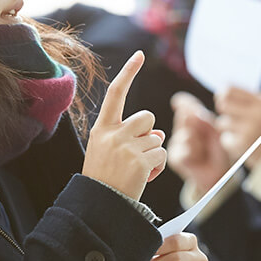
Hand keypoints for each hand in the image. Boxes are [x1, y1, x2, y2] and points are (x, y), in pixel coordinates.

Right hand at [83, 51, 165, 200]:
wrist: (99, 206)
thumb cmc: (104, 178)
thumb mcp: (109, 151)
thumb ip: (130, 136)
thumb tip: (158, 134)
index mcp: (102, 128)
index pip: (115, 94)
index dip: (128, 73)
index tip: (139, 55)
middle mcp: (113, 134)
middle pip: (147, 118)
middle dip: (149, 133)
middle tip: (136, 154)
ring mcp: (126, 147)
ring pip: (157, 138)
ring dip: (153, 153)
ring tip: (137, 169)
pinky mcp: (140, 161)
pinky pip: (161, 155)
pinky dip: (158, 167)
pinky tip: (143, 177)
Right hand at [167, 92, 230, 194]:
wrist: (220, 170)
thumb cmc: (218, 148)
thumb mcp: (213, 128)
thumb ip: (197, 115)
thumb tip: (178, 102)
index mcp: (190, 119)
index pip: (184, 105)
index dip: (187, 105)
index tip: (184, 105)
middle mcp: (180, 130)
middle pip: (186, 118)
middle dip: (199, 127)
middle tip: (206, 137)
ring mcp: (176, 143)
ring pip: (186, 135)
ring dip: (200, 143)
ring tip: (204, 150)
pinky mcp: (175, 157)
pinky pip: (185, 150)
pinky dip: (195, 153)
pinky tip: (198, 158)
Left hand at [214, 87, 260, 168]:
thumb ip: (245, 100)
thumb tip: (220, 93)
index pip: (229, 90)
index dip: (222, 95)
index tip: (224, 101)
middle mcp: (257, 113)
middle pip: (222, 104)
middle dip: (223, 111)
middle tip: (230, 118)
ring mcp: (249, 129)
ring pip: (221, 123)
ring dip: (228, 129)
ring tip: (242, 133)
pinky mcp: (242, 144)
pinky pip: (225, 138)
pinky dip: (231, 142)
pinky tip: (243, 144)